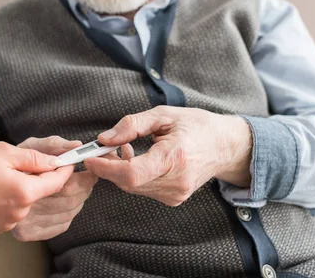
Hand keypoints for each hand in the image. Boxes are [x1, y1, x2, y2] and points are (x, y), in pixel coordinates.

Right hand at [0, 141, 72, 235]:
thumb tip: (56, 161)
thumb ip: (35, 158)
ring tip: (0, 174)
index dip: (64, 169)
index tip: (67, 160)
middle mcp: (19, 212)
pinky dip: (7, 199)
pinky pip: (11, 211)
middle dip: (37, 176)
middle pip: (40, 192)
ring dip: (21, 188)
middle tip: (20, 161)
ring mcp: (7, 223)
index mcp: (25, 192)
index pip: (57, 181)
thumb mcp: (4, 152)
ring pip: (25, 201)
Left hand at [84, 106, 252, 206]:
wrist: (225, 146)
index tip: (90, 157)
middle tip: (103, 148)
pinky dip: (133, 176)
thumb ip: (131, 125)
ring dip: (120, 170)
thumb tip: (104, 138)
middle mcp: (176, 181)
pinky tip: (138, 159)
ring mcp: (176, 194)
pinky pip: (143, 189)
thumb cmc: (196, 126)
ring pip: (133, 187)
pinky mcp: (174, 199)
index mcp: (175, 157)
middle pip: (128, 182)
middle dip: (109, 166)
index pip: (131, 173)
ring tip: (125, 148)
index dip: (106, 168)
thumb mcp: (163, 115)